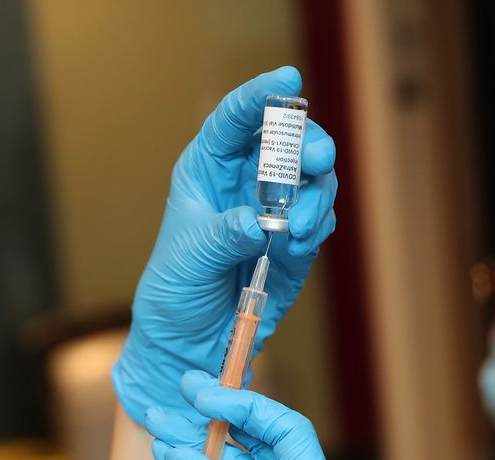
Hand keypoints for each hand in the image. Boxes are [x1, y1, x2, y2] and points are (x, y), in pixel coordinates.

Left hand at [112, 66, 337, 420]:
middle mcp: (244, 183)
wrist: (190, 343)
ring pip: (313, 181)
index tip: (287, 81)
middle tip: (317, 162)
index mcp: (208, 170)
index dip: (261, 96)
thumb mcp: (187, 260)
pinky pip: (319, 222)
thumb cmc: (174, 293)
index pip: (235, 120)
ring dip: (316, 197)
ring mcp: (274, 212)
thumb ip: (221, 237)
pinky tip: (297, 247)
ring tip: (298, 230)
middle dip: (308, 146)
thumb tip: (257, 222)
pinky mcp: (295, 244)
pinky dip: (316, 229)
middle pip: (288, 144)